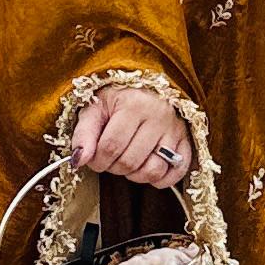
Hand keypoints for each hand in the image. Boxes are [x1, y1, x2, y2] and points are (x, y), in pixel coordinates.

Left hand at [72, 86, 192, 186]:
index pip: (111, 146)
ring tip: (127, 163)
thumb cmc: (119, 97)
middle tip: (109, 159)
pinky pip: (177, 172)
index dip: (97, 160)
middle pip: (130, 161)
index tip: (94, 159)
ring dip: (135, 175)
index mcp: (133, 105)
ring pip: (154, 170)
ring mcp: (175, 130)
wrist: (148, 84)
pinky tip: (147, 170)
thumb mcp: (95, 107)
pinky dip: (161, 180)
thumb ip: (84, 133)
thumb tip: (79, 160)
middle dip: (113, 167)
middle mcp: (158, 116)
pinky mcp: (186, 141)